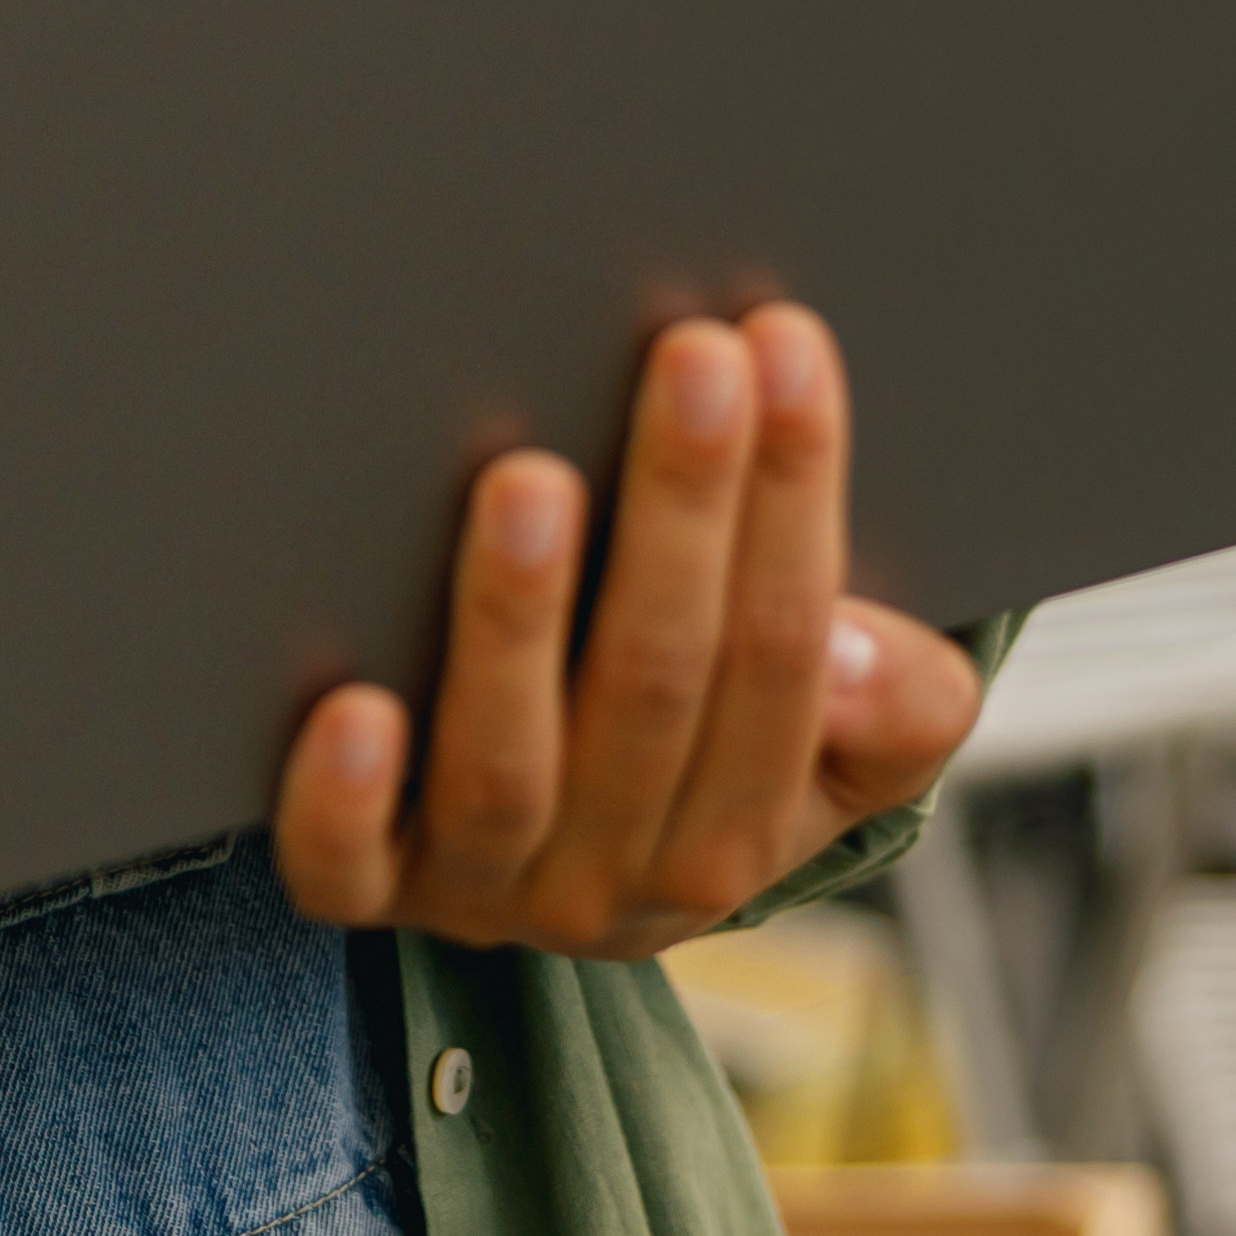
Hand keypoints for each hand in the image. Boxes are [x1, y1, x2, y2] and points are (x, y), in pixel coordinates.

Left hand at [266, 302, 978, 954]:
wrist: (548, 889)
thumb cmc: (696, 755)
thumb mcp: (836, 758)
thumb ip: (892, 705)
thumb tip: (860, 653)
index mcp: (746, 827)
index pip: (789, 650)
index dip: (792, 497)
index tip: (787, 345)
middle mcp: (618, 872)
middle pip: (656, 680)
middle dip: (680, 508)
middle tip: (690, 355)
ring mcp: (481, 883)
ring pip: (506, 763)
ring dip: (517, 620)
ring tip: (527, 478)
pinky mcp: (361, 887)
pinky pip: (344, 864)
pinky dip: (344, 795)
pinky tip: (350, 706)